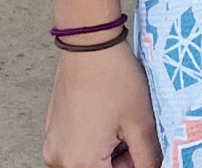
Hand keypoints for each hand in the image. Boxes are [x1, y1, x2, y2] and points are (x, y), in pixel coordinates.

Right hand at [44, 44, 160, 167]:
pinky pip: (79, 147)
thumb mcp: (141, 123)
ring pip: (92, 161)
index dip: (137, 165)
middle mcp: (59, 159)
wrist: (89, 45)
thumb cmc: (112, 77)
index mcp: (80, 162)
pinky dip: (97, 140)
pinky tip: (107, 117)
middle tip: (135, 133)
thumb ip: (148, 158)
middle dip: (124, 160)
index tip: (144, 150)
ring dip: (111, 151)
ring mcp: (53, 146)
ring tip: (121, 121)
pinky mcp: (53, 133)